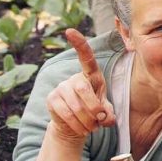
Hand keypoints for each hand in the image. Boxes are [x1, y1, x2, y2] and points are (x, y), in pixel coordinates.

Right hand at [47, 29, 116, 143]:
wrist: (75, 125)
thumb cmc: (94, 112)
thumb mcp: (106, 110)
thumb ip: (109, 113)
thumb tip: (107, 118)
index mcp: (92, 76)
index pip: (86, 58)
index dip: (79, 44)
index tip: (70, 31)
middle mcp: (74, 78)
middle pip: (84, 90)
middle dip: (94, 108)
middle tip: (99, 120)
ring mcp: (61, 88)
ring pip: (75, 106)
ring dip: (87, 121)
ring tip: (91, 127)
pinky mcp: (51, 100)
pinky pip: (65, 114)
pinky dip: (77, 125)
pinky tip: (81, 129)